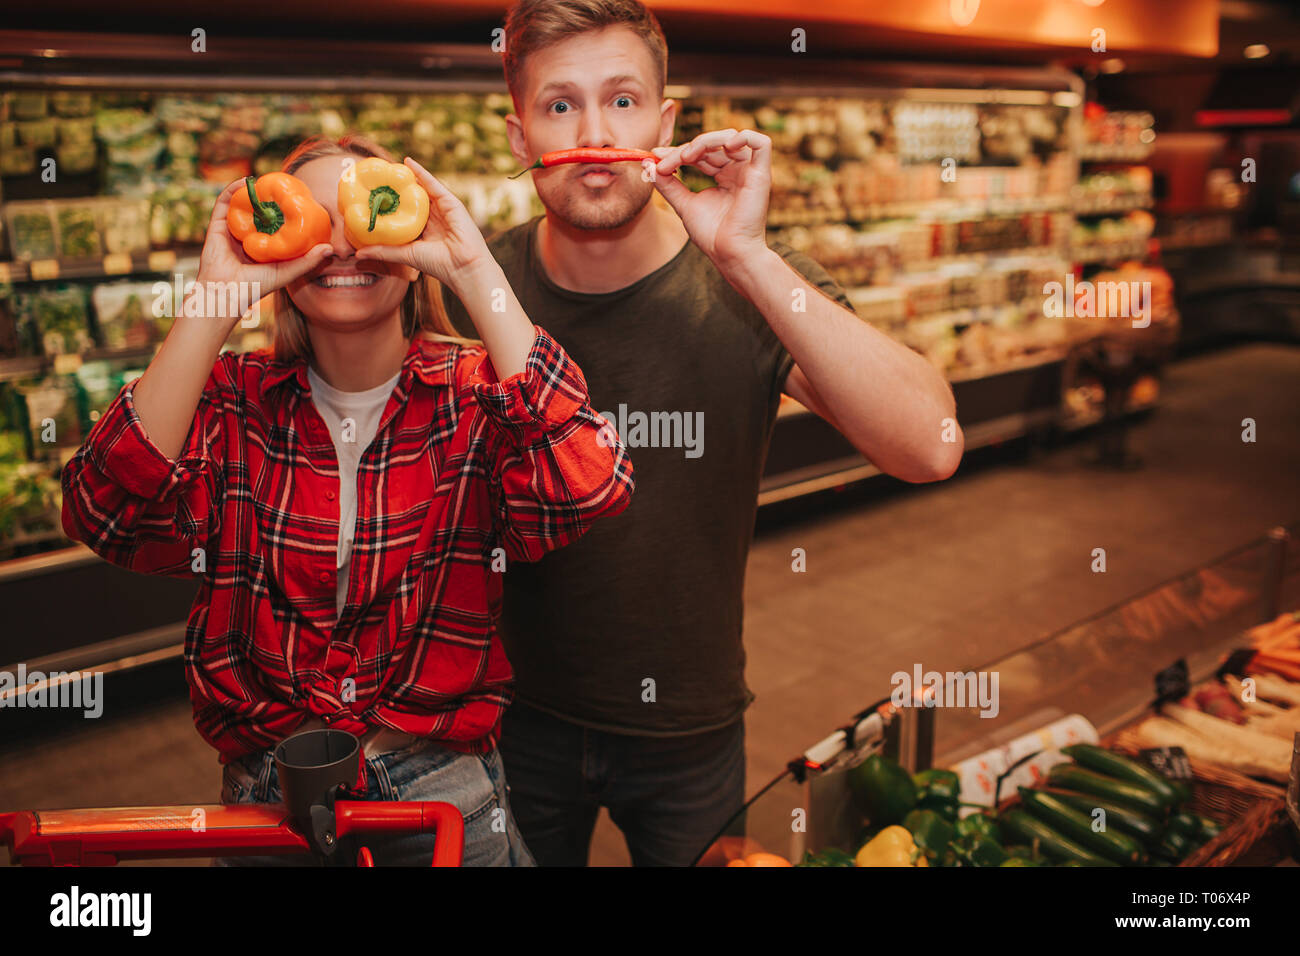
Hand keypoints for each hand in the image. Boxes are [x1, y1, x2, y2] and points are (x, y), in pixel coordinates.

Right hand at [191, 178, 332, 328]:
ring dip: (252, 191)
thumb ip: (307, 261)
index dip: (286, 212)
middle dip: (269, 198)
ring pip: (242, 205)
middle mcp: (247, 236)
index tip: (300, 199)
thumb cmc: (256, 286)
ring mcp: (232, 230)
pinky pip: (224, 204)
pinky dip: (232, 190)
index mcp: (263, 246)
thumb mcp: (287, 272)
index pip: (276, 225)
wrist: (226, 292)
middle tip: (283, 185)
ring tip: (265, 179)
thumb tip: (329, 248)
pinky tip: (245, 181)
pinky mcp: (217, 226)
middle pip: (259, 212)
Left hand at [354, 157, 490, 291]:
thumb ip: (383, 251)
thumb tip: (357, 253)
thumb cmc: (438, 265)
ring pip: (421, 188)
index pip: (404, 212)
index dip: (390, 203)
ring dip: (406, 177)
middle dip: (396, 187)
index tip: (373, 194)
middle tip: (378, 175)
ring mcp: (442, 209)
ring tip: (389, 166)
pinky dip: (421, 172)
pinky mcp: (451, 202)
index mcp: (424, 230)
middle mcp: (433, 218)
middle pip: (412, 198)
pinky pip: (433, 184)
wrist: (464, 267)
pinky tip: (407, 162)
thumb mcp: (405, 254)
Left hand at [647, 128, 772, 270]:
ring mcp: (750, 171)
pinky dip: (743, 137)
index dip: (678, 150)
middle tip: (666, 162)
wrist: (728, 252)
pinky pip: (761, 143)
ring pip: (731, 137)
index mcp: (723, 177)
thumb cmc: (711, 234)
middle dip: (686, 148)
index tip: (655, 155)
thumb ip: (668, 184)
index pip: (701, 153)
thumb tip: (648, 165)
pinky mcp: (762, 174)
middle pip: (712, 144)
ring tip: (687, 156)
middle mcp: (737, 171)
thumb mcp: (684, 204)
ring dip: (705, 141)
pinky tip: (724, 147)